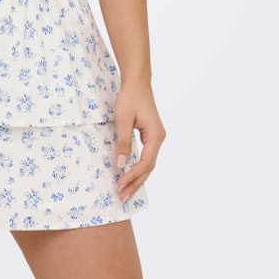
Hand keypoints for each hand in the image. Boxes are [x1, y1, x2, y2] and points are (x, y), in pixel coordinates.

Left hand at [112, 81, 164, 201]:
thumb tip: (121, 164)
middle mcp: (159, 139)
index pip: (145, 163)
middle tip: (122, 197)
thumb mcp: (123, 119)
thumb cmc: (130, 97)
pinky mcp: (151, 135)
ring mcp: (156, 137)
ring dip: (137, 177)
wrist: (137, 81)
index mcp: (155, 136)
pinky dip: (138, 167)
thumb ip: (123, 142)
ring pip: (148, 163)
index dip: (132, 175)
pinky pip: (146, 156)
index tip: (120, 184)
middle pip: (148, 167)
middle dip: (135, 183)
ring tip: (125, 191)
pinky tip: (130, 175)